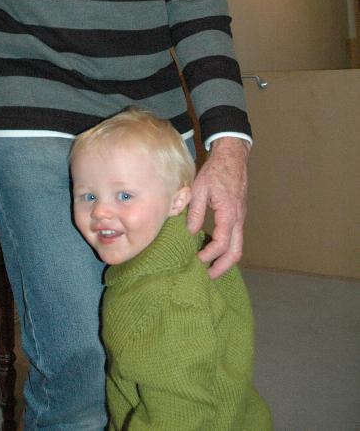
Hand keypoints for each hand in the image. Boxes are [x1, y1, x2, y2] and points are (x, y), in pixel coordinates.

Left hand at [186, 136, 248, 277]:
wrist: (233, 156)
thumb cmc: (216, 170)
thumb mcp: (200, 189)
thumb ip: (195, 212)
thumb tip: (190, 232)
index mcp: (229, 213)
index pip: (221, 244)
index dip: (208, 256)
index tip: (195, 260)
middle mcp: (238, 218)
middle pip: (236, 252)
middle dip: (223, 267)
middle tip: (208, 276)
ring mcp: (241, 217)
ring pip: (238, 246)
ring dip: (225, 259)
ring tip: (209, 266)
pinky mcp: (239, 214)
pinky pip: (236, 236)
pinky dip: (226, 247)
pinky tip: (212, 248)